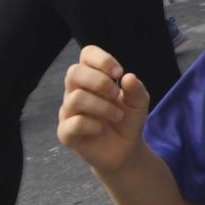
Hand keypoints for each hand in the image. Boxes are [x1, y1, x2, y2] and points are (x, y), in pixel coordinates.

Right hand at [57, 45, 150, 173]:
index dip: (102, 59)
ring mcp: (68, 112)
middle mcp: (75, 91)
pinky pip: (74, 122)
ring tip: (117, 116)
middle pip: (73, 72)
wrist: (125, 149)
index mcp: (92, 78)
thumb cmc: (128, 119)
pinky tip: (102, 129)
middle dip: (99, 81)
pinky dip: (94, 124)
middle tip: (116, 95)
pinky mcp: (66, 132)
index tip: (118, 73)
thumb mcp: (139, 102)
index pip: (86, 55)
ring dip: (102, 106)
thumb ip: (136, 89)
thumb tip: (128, 77)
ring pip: (76, 98)